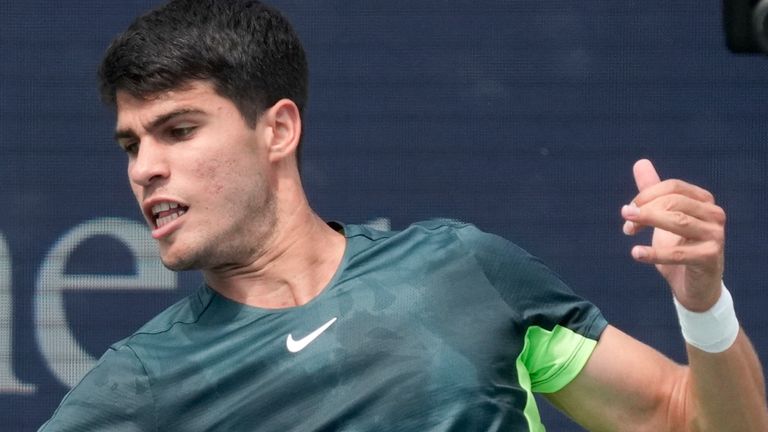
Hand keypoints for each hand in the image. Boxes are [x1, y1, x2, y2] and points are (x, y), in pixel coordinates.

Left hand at [621, 159, 725, 311]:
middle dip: (645, 209)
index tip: (628, 212)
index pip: (672, 187)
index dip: (646, 196)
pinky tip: (635, 253)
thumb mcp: (664, 217)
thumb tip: (640, 162)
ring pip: (679, 222)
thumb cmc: (679, 246)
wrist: (694, 286)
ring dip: (648, 222)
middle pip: (675, 202)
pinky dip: (654, 253)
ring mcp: (715, 236)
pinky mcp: (710, 258)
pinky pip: (678, 253)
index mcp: (704, 200)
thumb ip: (653, 192)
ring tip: (626, 229)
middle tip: (626, 223)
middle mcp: (714, 214)